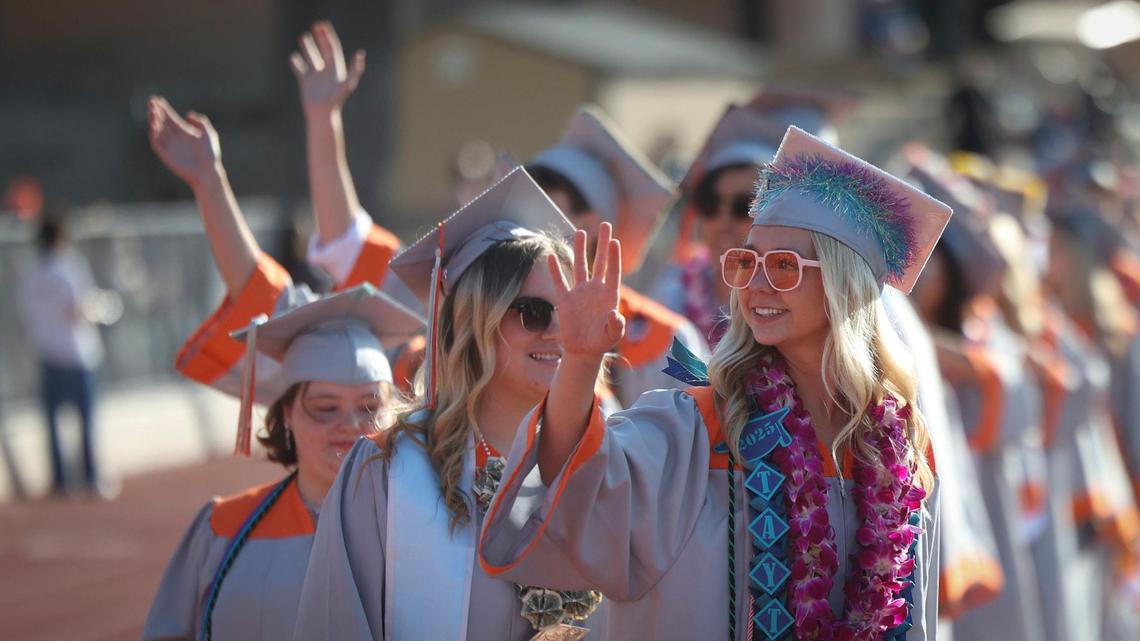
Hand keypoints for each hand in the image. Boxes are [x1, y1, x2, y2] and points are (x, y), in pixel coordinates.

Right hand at [147, 96, 221, 189]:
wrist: (208, 171)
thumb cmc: (210, 154)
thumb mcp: (208, 133)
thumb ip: (201, 121)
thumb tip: (188, 114)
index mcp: (184, 131)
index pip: (170, 117)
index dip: (163, 108)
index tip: (157, 99)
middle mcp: (174, 137)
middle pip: (162, 121)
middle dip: (156, 111)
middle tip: (152, 102)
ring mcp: (169, 145)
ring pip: (157, 130)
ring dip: (153, 120)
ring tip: (153, 111)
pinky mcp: (165, 155)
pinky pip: (156, 143)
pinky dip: (153, 134)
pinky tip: (154, 125)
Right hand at [290, 21, 364, 116]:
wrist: (323, 114)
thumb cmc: (336, 100)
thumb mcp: (348, 83)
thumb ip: (355, 69)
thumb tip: (360, 53)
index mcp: (336, 68)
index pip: (332, 48)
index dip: (328, 37)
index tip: (323, 26)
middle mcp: (326, 70)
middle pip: (323, 50)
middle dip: (320, 38)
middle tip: (315, 26)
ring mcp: (315, 76)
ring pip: (311, 58)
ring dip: (308, 48)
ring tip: (303, 37)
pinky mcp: (305, 82)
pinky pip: (300, 69)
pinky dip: (296, 63)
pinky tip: (293, 57)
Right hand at [548, 222, 624, 357]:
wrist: (583, 351)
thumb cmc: (601, 342)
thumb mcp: (612, 335)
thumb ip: (616, 326)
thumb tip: (615, 314)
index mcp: (609, 295)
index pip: (613, 271)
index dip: (614, 257)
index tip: (614, 241)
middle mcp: (595, 289)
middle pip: (599, 261)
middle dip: (602, 243)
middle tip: (605, 224)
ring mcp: (580, 293)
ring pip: (580, 266)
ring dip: (580, 249)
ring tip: (581, 232)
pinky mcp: (565, 300)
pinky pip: (559, 282)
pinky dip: (555, 270)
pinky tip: (551, 256)